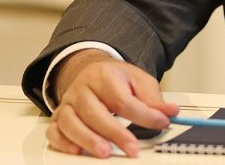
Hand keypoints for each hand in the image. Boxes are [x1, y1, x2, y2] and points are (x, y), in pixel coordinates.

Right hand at [46, 49, 178, 157]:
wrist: (92, 71)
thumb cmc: (116, 79)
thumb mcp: (139, 81)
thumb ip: (153, 99)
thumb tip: (170, 113)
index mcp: (104, 76)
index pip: (122, 99)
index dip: (142, 115)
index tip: (160, 124)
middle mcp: (82, 89)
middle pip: (94, 112)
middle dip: (114, 133)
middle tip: (132, 148)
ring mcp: (68, 103)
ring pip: (71, 122)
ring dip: (88, 139)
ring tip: (105, 152)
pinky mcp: (58, 116)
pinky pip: (54, 130)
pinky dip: (63, 142)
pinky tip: (77, 151)